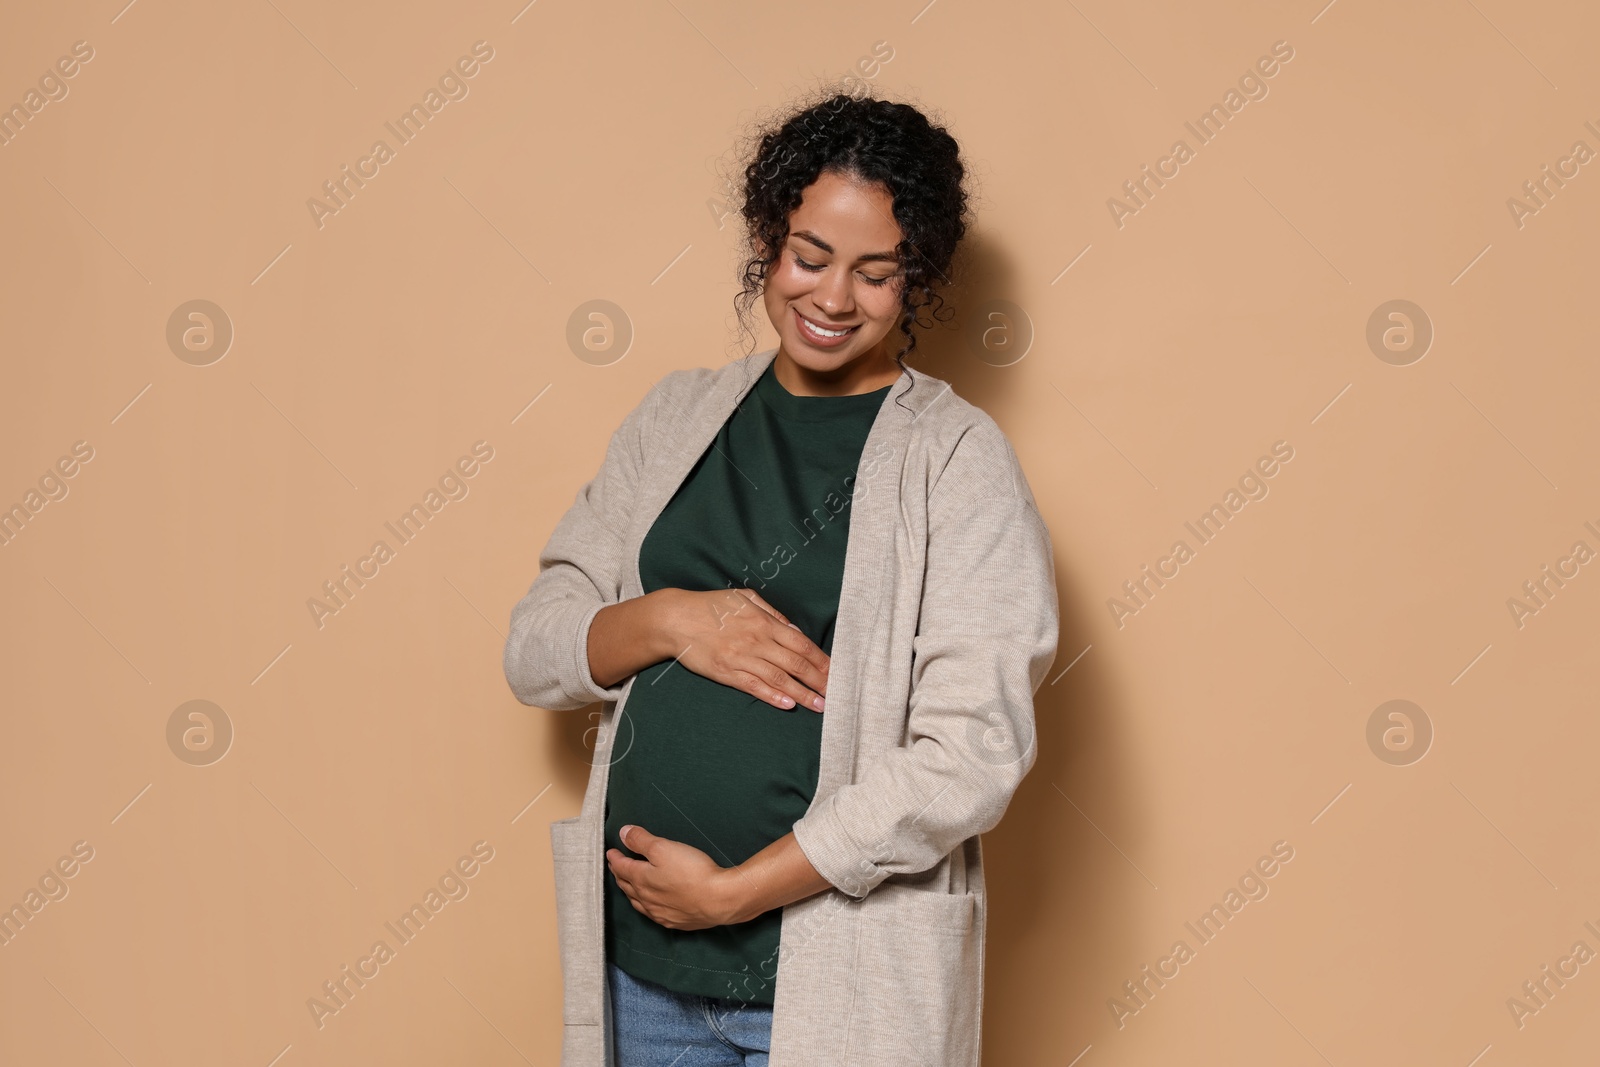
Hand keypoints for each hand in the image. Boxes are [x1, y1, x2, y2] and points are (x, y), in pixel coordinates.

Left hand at [606, 825, 741, 929]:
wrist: (719, 900)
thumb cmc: (692, 872)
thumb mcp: (664, 847)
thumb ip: (641, 840)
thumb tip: (623, 833)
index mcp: (641, 879)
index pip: (622, 867)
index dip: (615, 858)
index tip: (611, 852)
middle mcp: (646, 899)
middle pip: (627, 885)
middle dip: (619, 874)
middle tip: (616, 867)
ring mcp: (660, 913)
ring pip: (638, 902)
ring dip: (630, 892)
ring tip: (627, 886)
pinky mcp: (675, 922)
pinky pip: (653, 914)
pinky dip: (646, 907)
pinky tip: (650, 907)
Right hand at [658, 588, 829, 711]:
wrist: (676, 619)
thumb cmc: (712, 606)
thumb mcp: (745, 598)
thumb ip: (773, 613)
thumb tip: (795, 631)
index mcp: (764, 622)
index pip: (801, 644)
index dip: (821, 660)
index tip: (835, 672)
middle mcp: (756, 641)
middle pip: (795, 664)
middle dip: (818, 680)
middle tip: (836, 694)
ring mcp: (741, 658)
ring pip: (779, 678)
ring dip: (802, 694)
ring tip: (819, 705)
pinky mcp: (726, 673)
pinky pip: (753, 687)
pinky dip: (772, 696)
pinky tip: (788, 704)